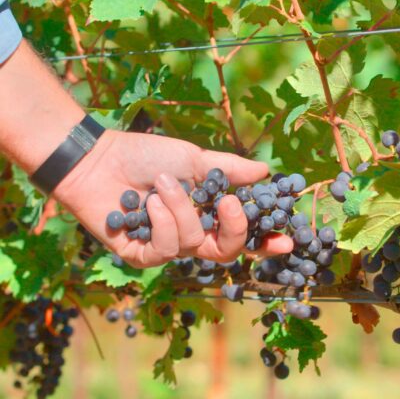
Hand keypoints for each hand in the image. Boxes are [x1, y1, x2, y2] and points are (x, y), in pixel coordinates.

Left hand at [52, 130, 292, 267]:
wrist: (99, 159)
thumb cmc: (148, 156)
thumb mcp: (195, 159)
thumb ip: (230, 170)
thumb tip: (266, 171)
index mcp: (207, 215)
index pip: (242, 236)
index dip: (265, 242)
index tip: (287, 240)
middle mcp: (191, 236)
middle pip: (226, 251)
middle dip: (233, 229)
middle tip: (229, 206)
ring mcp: (167, 248)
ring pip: (192, 242)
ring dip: (181, 209)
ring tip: (162, 184)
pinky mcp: (143, 256)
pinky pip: (166, 249)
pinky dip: (161, 222)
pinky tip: (149, 203)